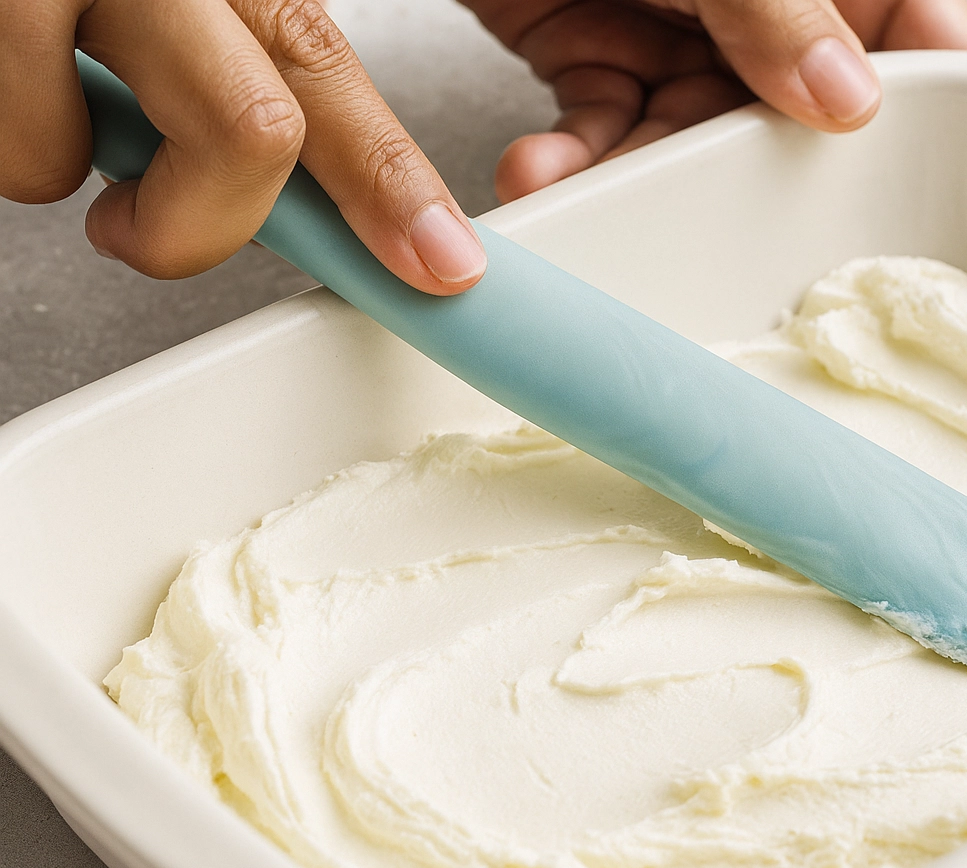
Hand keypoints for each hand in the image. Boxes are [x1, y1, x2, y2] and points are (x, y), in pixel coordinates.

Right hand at [0, 0, 485, 292]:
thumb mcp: (184, 14)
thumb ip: (244, 84)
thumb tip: (304, 213)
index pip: (331, 80)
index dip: (392, 184)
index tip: (442, 262)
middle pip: (257, 129)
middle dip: (203, 222)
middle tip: (150, 223)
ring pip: (123, 152)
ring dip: (76, 169)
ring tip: (56, 115)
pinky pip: (26, 145)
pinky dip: (20, 149)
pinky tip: (16, 91)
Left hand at [463, 0, 966, 202]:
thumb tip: (846, 99)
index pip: (922, 41)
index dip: (932, 117)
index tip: (928, 203)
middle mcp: (773, 4)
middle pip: (798, 120)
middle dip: (746, 179)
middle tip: (720, 227)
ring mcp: (689, 28)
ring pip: (694, 142)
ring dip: (636, 177)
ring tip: (581, 185)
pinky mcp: (601, 48)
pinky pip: (608, 129)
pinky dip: (574, 158)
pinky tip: (542, 170)